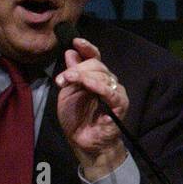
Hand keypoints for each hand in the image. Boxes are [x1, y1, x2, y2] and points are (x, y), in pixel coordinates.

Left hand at [55, 36, 128, 177]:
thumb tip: (70, 52)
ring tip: (66, 82)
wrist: (83, 142)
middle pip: (96, 65)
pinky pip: (110, 91)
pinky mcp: (120, 104)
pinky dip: (98, 85)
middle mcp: (107, 82)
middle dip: (77, 69)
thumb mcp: (67, 93)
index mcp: (95, 78)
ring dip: (82, 76)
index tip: (76, 41)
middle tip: (62, 79)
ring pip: (102, 74)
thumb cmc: (76, 119)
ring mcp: (115, 92)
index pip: (95, 58)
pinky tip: (88, 85)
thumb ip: (71, 74)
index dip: (87, 48)